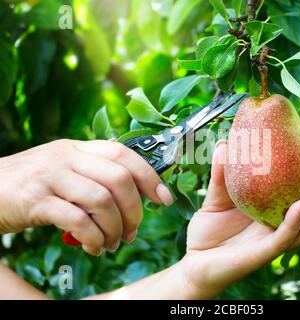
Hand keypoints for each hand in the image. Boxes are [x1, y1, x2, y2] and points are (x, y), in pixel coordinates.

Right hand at [0, 139, 172, 254]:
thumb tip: (132, 197)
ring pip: (101, 201)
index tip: (165, 199)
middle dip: (135, 211)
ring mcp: (50, 176)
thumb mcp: (63, 170)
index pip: (124, 154)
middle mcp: (67, 157)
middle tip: (132, 233)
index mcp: (78, 148)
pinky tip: (93, 247)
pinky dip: (92, 238)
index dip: (150, 176)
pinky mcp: (35, 199)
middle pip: (119, 179)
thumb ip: (93, 176)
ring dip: (114, 229)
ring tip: (111, 244)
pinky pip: (77, 220)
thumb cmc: (31, 184)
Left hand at [180, 133, 299, 297]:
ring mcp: (276, 239)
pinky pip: (286, 237)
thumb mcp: (215, 196)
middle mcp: (283, 223)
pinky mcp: (266, 253)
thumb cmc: (209, 231)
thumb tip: (225, 143)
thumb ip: (221, 172)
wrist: (194, 261)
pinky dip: (296, 221)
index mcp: (277, 208)